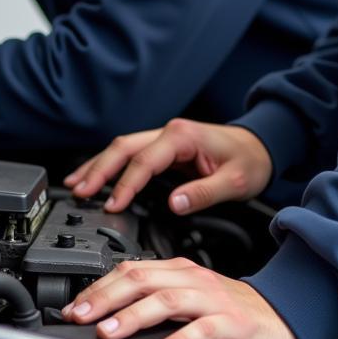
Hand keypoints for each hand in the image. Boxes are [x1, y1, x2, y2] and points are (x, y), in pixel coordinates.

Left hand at [62, 258, 300, 338]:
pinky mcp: (231, 323)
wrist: (281, 317)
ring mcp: (212, 299)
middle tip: (80, 316)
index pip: (132, 270)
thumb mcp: (189, 299)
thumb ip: (156, 300)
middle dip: (106, 298)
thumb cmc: (231, 312)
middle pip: (143, 280)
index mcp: (179, 270)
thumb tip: (110, 314)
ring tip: (109, 332)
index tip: (75, 307)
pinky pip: (203, 329)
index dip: (100, 287)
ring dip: (133, 316)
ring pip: (167, 300)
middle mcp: (193, 279)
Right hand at [64, 119, 272, 213]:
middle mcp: (169, 132)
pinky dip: (111, 165)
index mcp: (182, 137)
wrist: (261, 146)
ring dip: (98, 165)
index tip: (112, 205)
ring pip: (123, 148)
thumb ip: (204, 193)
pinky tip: (97, 177)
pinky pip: (132, 154)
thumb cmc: (250, 161)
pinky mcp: (164, 147)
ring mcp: (165, 137)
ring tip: (76, 185)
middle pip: (124, 148)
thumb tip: (175, 203)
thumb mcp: (235, 182)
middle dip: (99, 169)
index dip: (125, 184)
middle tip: (79, 192)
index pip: (144, 161)